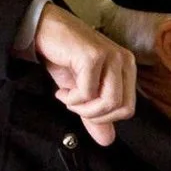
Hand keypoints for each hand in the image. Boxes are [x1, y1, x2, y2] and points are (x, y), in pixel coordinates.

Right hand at [32, 3, 136, 144]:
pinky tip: (62, 89)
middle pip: (123, 108)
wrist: (41, 29)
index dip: (105, 117)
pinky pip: (88, 92)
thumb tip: (107, 141)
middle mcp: (124, 60)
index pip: (128, 108)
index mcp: (127, 68)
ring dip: (84, 108)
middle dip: (95, 115)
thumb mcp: (82, 91)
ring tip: (68, 98)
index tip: (83, 108)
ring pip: (109, 102)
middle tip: (74, 105)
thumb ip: (95, 115)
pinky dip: (72, 98)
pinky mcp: (92, 56)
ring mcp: (110, 56)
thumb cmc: (63, 58)